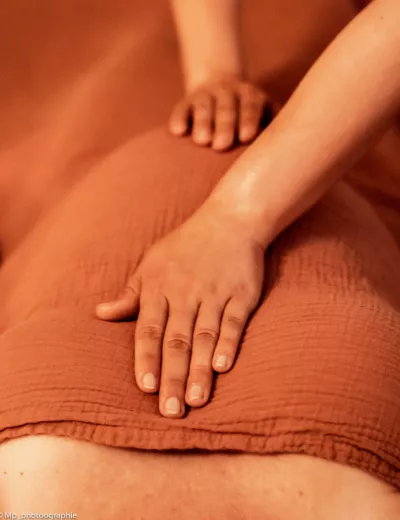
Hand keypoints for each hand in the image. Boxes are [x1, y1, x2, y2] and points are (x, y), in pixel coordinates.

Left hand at [96, 205, 264, 417]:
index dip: (146, 358)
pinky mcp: (242, 294)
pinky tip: (224, 366)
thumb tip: (100, 313)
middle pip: (177, 340)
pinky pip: (234, 321)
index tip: (145, 387)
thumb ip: (130, 294)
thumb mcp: (150, 264)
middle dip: (173, 376)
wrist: (229, 220)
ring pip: (205, 336)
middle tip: (170, 410)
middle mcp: (185, 293)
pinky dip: (229, 343)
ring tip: (196, 400)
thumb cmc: (185, 246)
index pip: (148, 330)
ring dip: (200, 369)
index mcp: (159, 288)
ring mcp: (215, 294)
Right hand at [169, 80, 268, 151]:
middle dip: (225, 124)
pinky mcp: (186, 101)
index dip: (249, 119)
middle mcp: (229, 92)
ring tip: (202, 141)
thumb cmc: (249, 119)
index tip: (247, 137)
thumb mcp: (265, 117)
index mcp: (251, 95)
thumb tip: (293, 157)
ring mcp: (206, 95)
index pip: (252, 104)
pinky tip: (178, 132)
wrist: (220, 87)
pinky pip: (181, 108)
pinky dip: (179, 118)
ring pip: (204, 106)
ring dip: (203, 122)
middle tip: (222, 145)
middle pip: (227, 106)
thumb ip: (275, 129)